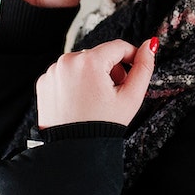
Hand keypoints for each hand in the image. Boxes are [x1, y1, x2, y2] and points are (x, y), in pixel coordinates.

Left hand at [36, 37, 158, 127]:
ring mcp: (53, 72)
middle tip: (114, 93)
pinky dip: (74, 82)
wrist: (74, 149)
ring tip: (96, 99)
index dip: (131, 57)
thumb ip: (144, 67)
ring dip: (92, 75)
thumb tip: (151, 45)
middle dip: (110, 70)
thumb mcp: (131, 97)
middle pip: (99, 55)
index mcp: (89, 61)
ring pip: (82, 63)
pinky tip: (80, 101)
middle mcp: (67, 61)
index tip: (134, 70)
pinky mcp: (44, 82)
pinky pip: (65, 74)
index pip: (118, 47)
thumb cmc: (102, 126)